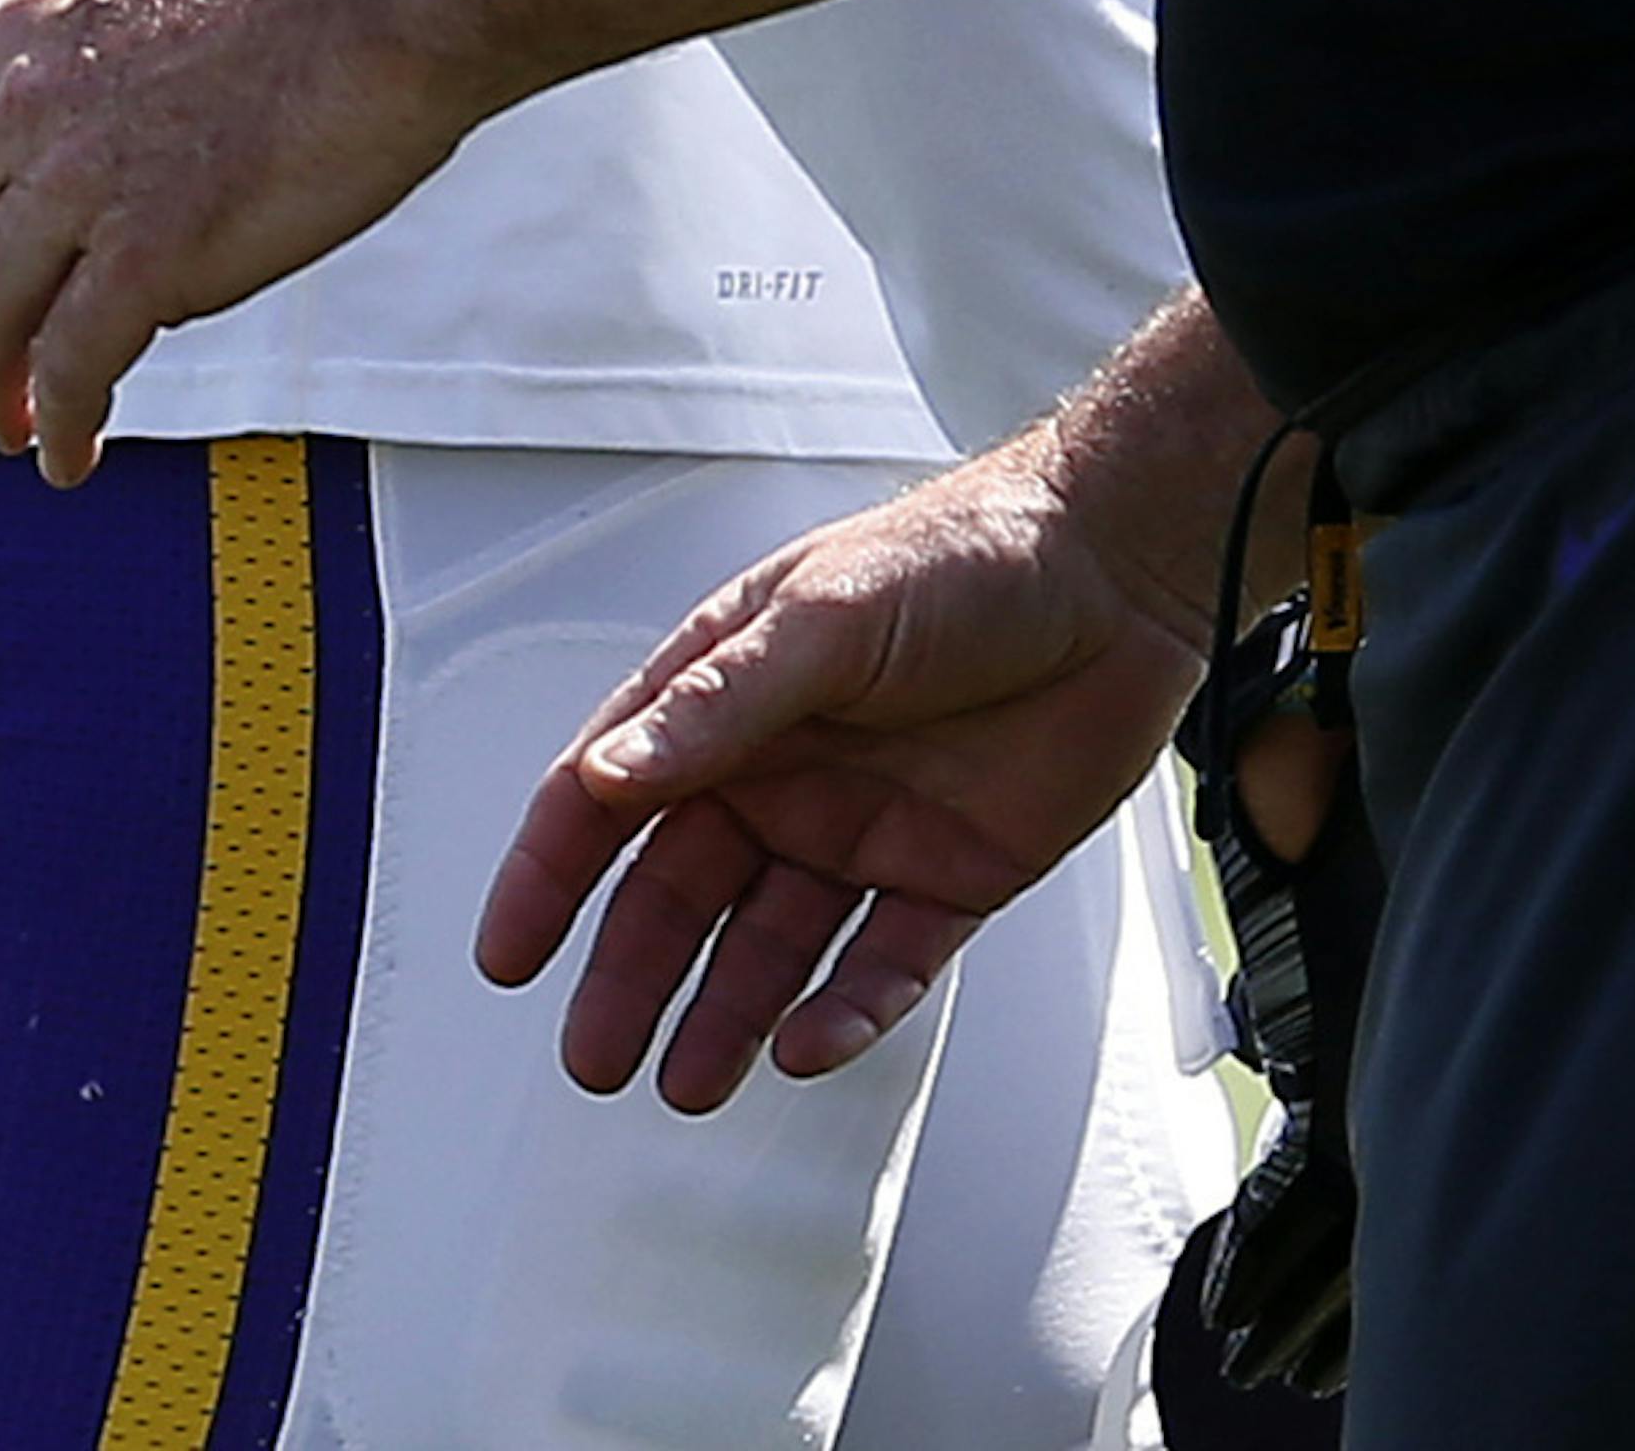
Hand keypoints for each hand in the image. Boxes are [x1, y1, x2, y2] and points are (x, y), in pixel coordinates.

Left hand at [0, 0, 463, 481]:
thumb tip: (55, 153)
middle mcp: (30, 99)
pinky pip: (70, 369)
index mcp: (22, 31)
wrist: (391, 1)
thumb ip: (73, 67)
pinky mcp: (149, 248)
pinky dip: (60, 427)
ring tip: (12, 425)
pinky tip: (71, 448)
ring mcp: (83, 175)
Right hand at [475, 422, 1203, 1106]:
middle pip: (681, 890)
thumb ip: (721, 699)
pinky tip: (805, 1047)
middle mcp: (789, 765)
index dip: (552, 871)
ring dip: (723, 1015)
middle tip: (592, 1059)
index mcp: (736, 689)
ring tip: (686, 1084)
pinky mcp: (950, 875)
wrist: (1126, 568)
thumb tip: (610, 771)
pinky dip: (842, 1015)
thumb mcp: (830, 614)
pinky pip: (882, 966)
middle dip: (630, 976)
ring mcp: (866, 826)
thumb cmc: (973, 550)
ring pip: (770, 945)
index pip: (614, 789)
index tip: (508, 953)